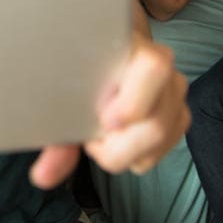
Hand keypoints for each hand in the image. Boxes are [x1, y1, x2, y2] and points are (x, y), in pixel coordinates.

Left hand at [30, 30, 189, 187]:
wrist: (101, 51)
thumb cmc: (80, 69)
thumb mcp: (63, 93)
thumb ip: (56, 135)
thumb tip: (43, 177)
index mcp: (130, 45)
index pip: (152, 68)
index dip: (131, 103)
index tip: (105, 122)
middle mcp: (162, 65)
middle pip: (156, 123)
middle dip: (120, 147)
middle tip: (93, 138)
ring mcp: (174, 90)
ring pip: (161, 139)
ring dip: (127, 152)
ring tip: (103, 135)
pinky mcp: (179, 113)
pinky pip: (163, 150)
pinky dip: (137, 156)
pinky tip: (119, 140)